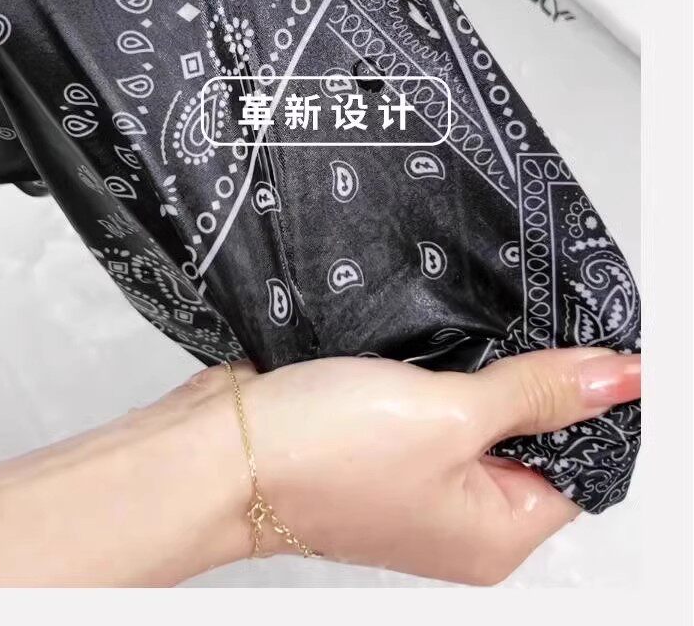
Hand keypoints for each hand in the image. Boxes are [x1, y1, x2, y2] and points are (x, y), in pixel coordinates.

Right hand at [0, 337, 639, 586]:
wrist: (217, 447)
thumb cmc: (320, 453)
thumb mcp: (448, 416)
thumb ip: (536, 392)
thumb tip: (622, 379)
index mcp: (496, 532)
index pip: (581, 460)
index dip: (590, 398)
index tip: (592, 330)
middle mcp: (463, 513)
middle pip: (532, 433)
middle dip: (537, 373)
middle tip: (536, 307)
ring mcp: (420, 476)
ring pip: (482, 407)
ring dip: (487, 361)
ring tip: (489, 307)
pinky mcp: (383, 439)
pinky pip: (436, 396)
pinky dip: (444, 361)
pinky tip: (444, 321)